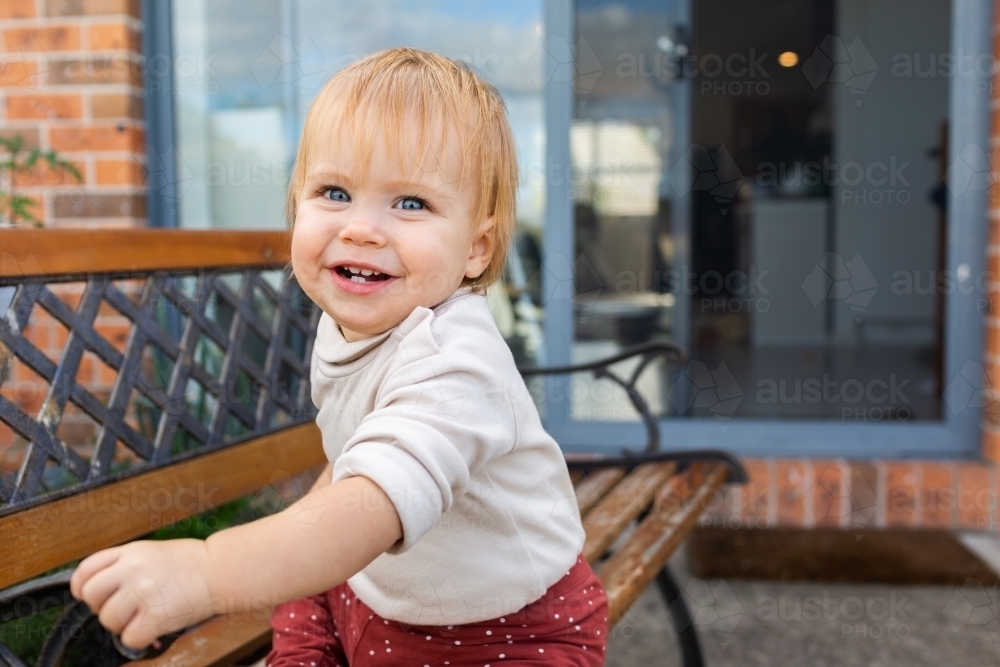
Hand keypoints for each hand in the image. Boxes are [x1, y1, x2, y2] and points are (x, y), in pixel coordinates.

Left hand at [69, 539, 214, 649]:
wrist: (221, 570)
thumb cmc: (192, 563)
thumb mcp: (153, 552)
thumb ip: (125, 564)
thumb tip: (98, 591)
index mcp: (131, 552)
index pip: (87, 569)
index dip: (81, 586)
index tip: (85, 595)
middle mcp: (133, 569)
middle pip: (92, 596)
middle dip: (102, 607)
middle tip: (124, 609)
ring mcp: (143, 592)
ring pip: (108, 620)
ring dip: (123, 625)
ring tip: (144, 617)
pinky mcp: (157, 615)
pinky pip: (130, 638)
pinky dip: (140, 639)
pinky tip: (154, 629)